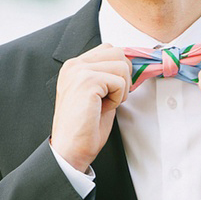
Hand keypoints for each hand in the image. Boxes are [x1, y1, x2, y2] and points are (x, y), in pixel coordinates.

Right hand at [51, 44, 131, 170]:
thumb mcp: (97, 96)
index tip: (114, 91)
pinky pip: (119, 81)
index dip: (120, 71)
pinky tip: (103, 109)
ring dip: (121, 88)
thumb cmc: (84, 128)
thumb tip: (129, 68)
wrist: (70, 149)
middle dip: (124, 77)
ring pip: (122, 65)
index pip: (108, 50)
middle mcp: (74, 65)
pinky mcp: (87, 81)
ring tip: (106, 104)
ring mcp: (79, 71)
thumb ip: (108, 77)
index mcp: (75, 67)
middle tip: (112, 98)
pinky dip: (117, 98)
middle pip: (118, 52)